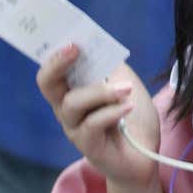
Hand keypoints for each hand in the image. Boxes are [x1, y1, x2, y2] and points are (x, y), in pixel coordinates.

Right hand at [38, 50, 160, 188]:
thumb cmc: (132, 116)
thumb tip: (98, 45)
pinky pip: (91, 125)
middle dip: (58, 63)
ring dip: (101, 92)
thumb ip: (110, 65)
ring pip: (72, 103)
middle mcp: (67, 108)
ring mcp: (74, 128)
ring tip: (126, 89)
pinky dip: (112, 112)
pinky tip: (128, 107)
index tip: (69, 36)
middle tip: (77, 49)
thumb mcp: (124, 81)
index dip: (54, 52)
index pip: (52, 68)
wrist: (145, 156)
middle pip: (47, 83)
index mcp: (73, 89)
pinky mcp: (87, 146)